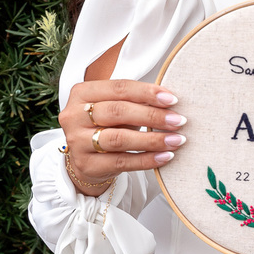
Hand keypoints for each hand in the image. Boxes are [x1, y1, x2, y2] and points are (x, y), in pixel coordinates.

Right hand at [59, 79, 186, 195]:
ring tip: (176, 140)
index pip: (119, 88)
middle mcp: (74, 116)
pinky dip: (147, 159)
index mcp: (82, 93)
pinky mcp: (86, 165)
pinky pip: (122, 162)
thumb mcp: (115, 107)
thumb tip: (170, 99)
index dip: (147, 92)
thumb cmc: (106, 125)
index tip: (172, 100)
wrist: (86, 159)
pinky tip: (166, 156)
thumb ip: (136, 100)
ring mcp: (77, 142)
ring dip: (153, 139)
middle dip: (152, 116)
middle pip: (118, 112)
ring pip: (119, 139)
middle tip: (179, 120)